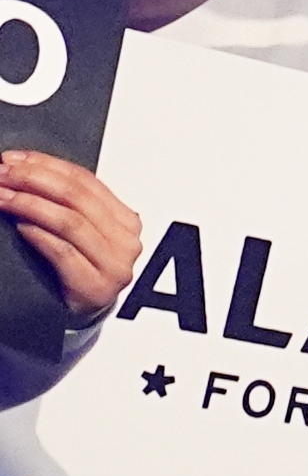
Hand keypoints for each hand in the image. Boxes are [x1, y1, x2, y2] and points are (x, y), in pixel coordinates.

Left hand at [0, 154, 141, 323]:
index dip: (46, 165)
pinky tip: (18, 225)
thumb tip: (24, 167)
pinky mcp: (96, 288)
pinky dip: (37, 235)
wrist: (77, 316)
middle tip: (2, 173)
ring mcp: (115, 266)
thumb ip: (68, 205)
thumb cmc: (74, 271)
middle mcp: (127, 241)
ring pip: (69, 221)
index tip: (13, 158)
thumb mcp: (79, 232)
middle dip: (33, 180)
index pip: (85, 181)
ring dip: (28, 204)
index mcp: (126, 220)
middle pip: (77, 197)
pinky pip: (62, 252)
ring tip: (1, 196)